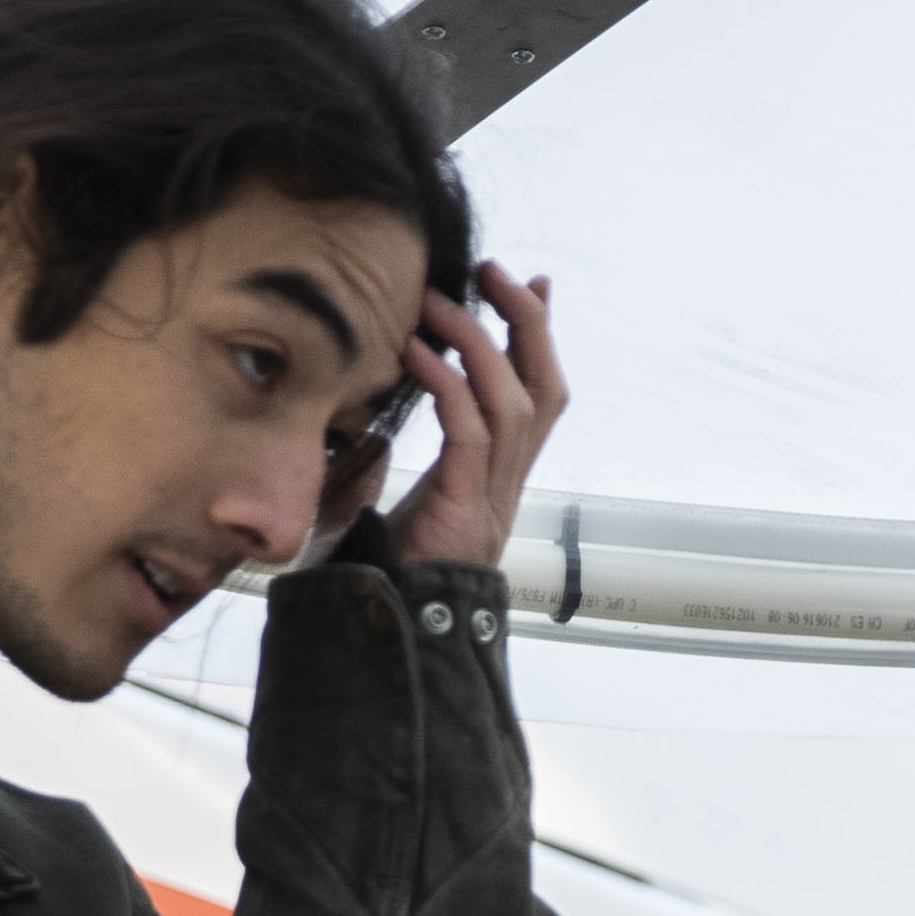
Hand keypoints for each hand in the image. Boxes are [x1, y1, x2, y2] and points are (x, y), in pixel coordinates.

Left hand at [376, 271, 567, 570]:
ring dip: (481, 342)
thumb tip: (370, 428)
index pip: (536, 399)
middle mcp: (503, 488)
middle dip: (526, 324)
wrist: (377, 642)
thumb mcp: (378, 505)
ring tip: (442, 301)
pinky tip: (419, 353)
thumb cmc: (374, 580)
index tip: (530, 285)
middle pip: (544, 390)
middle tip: (496, 273)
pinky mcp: (464, 511)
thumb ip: (382, 466)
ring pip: (514, 403)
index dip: (538, 340)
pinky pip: (470, 433)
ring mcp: (490, 501)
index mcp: (492, 483)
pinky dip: (449, 383)